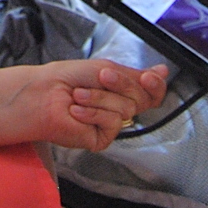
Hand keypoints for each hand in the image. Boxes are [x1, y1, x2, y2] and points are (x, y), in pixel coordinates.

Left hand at [6, 59, 170, 152]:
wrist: (44, 93)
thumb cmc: (68, 78)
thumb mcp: (106, 68)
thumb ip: (136, 76)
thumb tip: (163, 72)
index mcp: (122, 90)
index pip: (152, 93)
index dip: (155, 86)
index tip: (149, 77)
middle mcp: (119, 107)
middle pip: (142, 99)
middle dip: (120, 84)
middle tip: (101, 77)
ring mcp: (111, 124)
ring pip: (126, 109)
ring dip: (100, 97)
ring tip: (80, 95)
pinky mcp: (102, 138)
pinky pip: (112, 122)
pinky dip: (93, 112)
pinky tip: (77, 111)